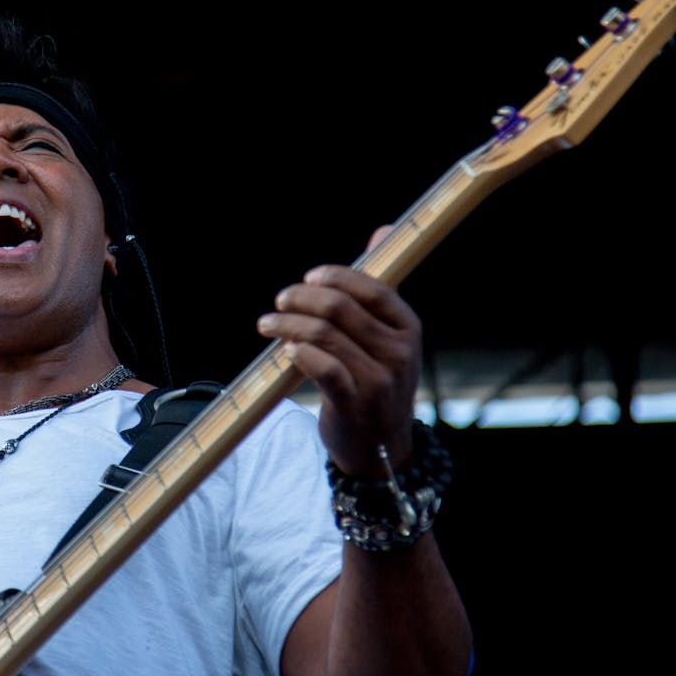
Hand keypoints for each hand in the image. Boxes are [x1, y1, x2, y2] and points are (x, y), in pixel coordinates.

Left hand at [257, 228, 420, 478]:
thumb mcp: (386, 336)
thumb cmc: (375, 380)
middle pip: (339, 307)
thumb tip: (384, 229)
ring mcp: (379, 379)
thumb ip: (378, 287)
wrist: (380, 446)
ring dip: (286, 325)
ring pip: (322, 335)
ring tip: (267, 324)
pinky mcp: (355, 403)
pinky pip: (321, 368)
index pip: (372, 287)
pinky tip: (286, 351)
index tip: (308, 277)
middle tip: (280, 301)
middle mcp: (399, 351)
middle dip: (301, 298)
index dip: (335, 276)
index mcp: (408, 327)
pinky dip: (298, 353)